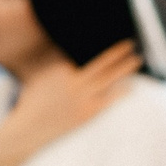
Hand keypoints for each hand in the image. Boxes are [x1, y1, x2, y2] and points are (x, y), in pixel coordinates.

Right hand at [1, 42, 142, 151]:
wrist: (28, 129)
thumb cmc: (33, 101)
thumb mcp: (41, 76)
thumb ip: (56, 62)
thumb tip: (69, 52)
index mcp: (62, 69)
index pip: (85, 52)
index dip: (100, 44)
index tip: (113, 36)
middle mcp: (75, 82)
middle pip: (102, 63)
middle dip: (118, 52)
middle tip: (131, 43)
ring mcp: (82, 99)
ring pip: (108, 79)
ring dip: (124, 68)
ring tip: (137, 60)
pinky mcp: (87, 114)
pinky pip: (108, 100)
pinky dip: (120, 93)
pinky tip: (130, 87)